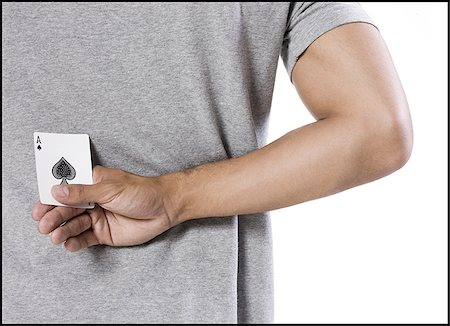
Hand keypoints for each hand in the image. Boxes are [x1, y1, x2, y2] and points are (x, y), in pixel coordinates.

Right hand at [32, 166, 178, 251]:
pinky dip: (75, 242)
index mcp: (91, 183)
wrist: (164, 208)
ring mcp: (97, 217)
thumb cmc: (141, 191)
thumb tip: (56, 191)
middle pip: (65, 209)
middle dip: (53, 217)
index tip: (39, 208)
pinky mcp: (103, 233)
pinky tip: (68, 244)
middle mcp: (91, 201)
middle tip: (44, 225)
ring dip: (62, 230)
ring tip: (56, 236)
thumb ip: (83, 193)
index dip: (50, 198)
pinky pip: (85, 239)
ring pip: (73, 225)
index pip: (65, 190)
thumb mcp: (110, 189)